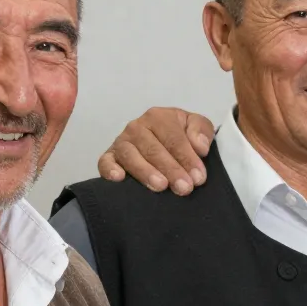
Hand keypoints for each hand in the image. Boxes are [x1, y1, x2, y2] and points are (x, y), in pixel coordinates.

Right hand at [99, 107, 215, 193]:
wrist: (165, 141)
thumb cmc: (182, 135)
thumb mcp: (196, 126)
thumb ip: (202, 130)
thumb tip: (199, 146)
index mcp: (159, 117)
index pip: (173, 138)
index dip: (187, 158)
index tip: (198, 178)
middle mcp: (137, 127)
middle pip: (153, 149)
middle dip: (171, 169)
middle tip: (184, 188)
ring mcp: (122, 142)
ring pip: (130, 156)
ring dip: (145, 172)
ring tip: (160, 186)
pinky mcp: (109, 156)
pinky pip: (105, 161)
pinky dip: (109, 169)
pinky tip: (119, 179)